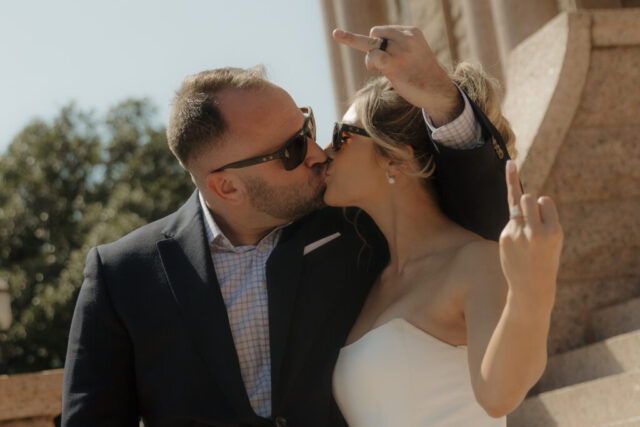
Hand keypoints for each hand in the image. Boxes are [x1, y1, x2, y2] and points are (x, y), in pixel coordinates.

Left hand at [333, 25, 462, 125]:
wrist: (437, 90)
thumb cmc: (422, 73)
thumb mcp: (414, 51)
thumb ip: (398, 45)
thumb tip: (373, 50)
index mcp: (412, 32)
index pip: (385, 30)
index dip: (381, 42)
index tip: (388, 54)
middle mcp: (406, 38)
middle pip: (376, 33)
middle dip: (373, 46)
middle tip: (380, 62)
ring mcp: (399, 50)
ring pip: (370, 44)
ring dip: (370, 57)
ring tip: (374, 67)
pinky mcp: (393, 64)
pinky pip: (372, 56)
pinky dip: (369, 61)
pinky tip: (372, 68)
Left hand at [499, 161, 562, 311]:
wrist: (531, 286)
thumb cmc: (546, 257)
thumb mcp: (552, 237)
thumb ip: (539, 216)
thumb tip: (518, 192)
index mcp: (553, 231)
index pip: (544, 200)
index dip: (544, 205)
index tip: (545, 214)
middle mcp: (535, 232)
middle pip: (527, 198)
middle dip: (529, 202)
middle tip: (531, 214)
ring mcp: (518, 235)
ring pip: (516, 204)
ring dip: (521, 208)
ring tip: (524, 223)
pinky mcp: (505, 237)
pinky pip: (511, 221)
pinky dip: (516, 227)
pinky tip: (519, 244)